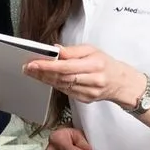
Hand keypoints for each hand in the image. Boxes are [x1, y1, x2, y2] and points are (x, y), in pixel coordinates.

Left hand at [23, 45, 145, 106]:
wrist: (121, 83)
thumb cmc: (106, 64)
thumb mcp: (92, 50)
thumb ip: (73, 51)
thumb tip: (56, 50)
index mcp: (95, 65)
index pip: (66, 66)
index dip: (48, 66)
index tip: (34, 63)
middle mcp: (92, 80)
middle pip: (62, 78)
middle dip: (42, 73)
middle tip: (28, 67)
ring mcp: (89, 92)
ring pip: (62, 86)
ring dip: (45, 79)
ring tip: (33, 72)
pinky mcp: (85, 99)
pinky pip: (66, 91)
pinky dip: (54, 85)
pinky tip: (46, 79)